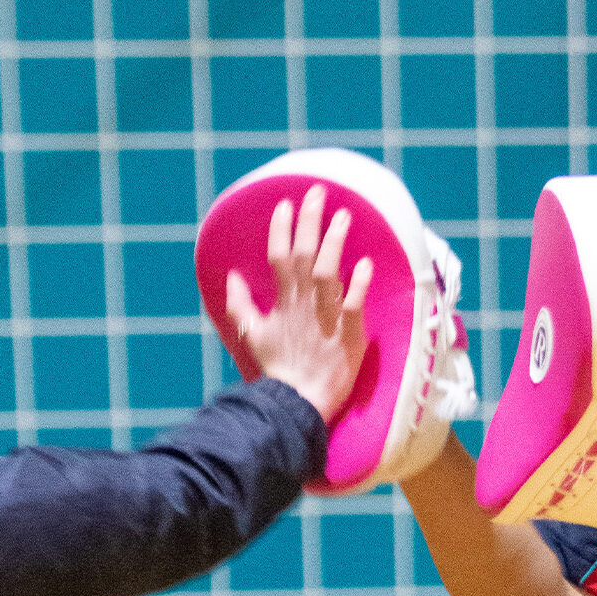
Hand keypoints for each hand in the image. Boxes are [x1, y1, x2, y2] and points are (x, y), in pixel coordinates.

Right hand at [225, 185, 373, 422]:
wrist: (297, 403)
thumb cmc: (278, 369)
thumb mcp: (253, 335)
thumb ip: (239, 305)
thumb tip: (231, 277)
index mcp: (282, 302)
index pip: (279, 257)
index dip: (281, 229)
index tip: (285, 204)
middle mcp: (303, 304)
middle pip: (305, 255)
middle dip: (310, 221)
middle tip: (318, 192)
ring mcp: (326, 318)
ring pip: (329, 273)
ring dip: (335, 243)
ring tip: (343, 216)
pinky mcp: (348, 334)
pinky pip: (354, 305)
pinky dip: (359, 285)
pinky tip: (366, 263)